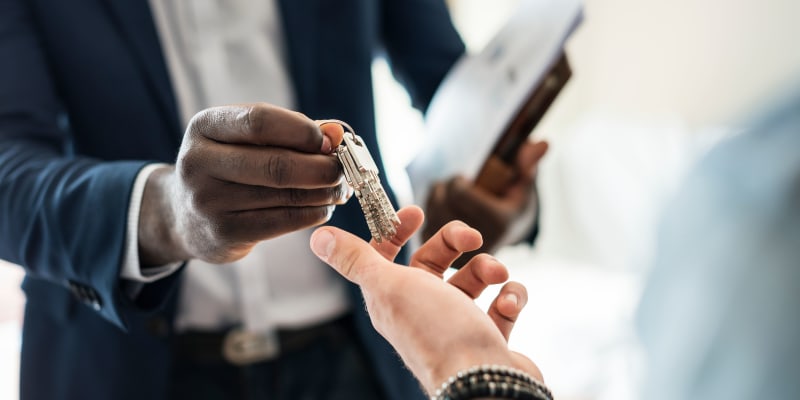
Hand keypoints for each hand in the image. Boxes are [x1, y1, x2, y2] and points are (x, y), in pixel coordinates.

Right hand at [138, 103, 350, 264]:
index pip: (260, 121)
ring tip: (339, 189)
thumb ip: (291, 131)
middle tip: (343, 170)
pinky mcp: (223, 233)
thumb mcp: (246, 139)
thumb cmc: (230, 167)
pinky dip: (312, 213)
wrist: (184, 215)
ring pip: (284, 195)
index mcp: (205, 126)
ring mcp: (208, 201)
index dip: (303, 131)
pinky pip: (282, 221)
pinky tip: (323, 207)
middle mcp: (198, 162)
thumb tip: (336, 133)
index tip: (330, 141)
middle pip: (276, 164)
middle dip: (321, 167)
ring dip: (323, 192)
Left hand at [310, 206, 541, 393]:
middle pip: (433, 262)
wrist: (484, 382)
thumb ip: (356, 259)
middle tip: (473, 238)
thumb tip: (318, 237)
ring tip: (497, 276)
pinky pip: (501, 305)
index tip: (416, 213)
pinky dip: (510, 297)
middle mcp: (421, 311)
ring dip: (487, 268)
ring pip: (471, 280)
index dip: (396, 231)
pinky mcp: (487, 337)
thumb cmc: (437, 332)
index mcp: (392, 298)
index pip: (386, 256)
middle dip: (454, 242)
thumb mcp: (388, 286)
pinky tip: (509, 301)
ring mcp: (456, 325)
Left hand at [423, 140, 547, 265]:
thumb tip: (542, 143)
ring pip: (430, 213)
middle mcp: (478, 242)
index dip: (457, 181)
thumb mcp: (523, 184)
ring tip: (449, 197)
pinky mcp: (444, 259)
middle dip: (445, 188)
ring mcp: (459, 253)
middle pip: (442, 201)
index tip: (465, 178)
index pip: (459, 192)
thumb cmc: (512, 203)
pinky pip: (424, 227)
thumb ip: (528, 163)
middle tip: (456, 186)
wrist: (503, 237)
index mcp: (499, 222)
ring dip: (436, 199)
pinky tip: (442, 212)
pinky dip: (429, 214)